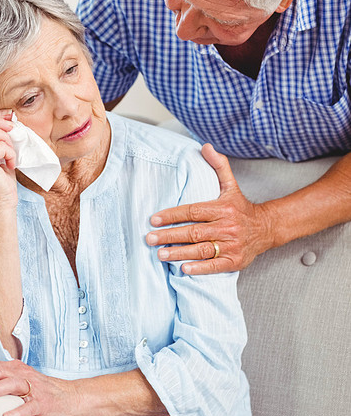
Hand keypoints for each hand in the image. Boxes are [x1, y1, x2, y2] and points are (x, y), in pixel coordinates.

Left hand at [0, 359, 79, 415]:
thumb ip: (0, 381)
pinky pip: (29, 406)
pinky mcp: (42, 402)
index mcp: (13, 368)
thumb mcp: (18, 380)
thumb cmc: (37, 390)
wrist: (67, 396)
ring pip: (11, 384)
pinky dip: (18, 412)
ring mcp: (33, 387)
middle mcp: (22, 373)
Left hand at [146, 143, 272, 273]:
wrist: (266, 228)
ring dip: (179, 253)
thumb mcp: (231, 185)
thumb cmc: (241, 208)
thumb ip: (218, 166)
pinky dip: (199, 268)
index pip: (193, 211)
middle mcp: (227, 227)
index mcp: (223, 208)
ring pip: (201, 249)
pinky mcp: (235, 261)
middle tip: (149, 238)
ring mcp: (231, 245)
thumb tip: (205, 146)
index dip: (172, 215)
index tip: (154, 219)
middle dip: (170, 236)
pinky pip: (215, 266)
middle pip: (194, 232)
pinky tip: (183, 268)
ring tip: (160, 254)